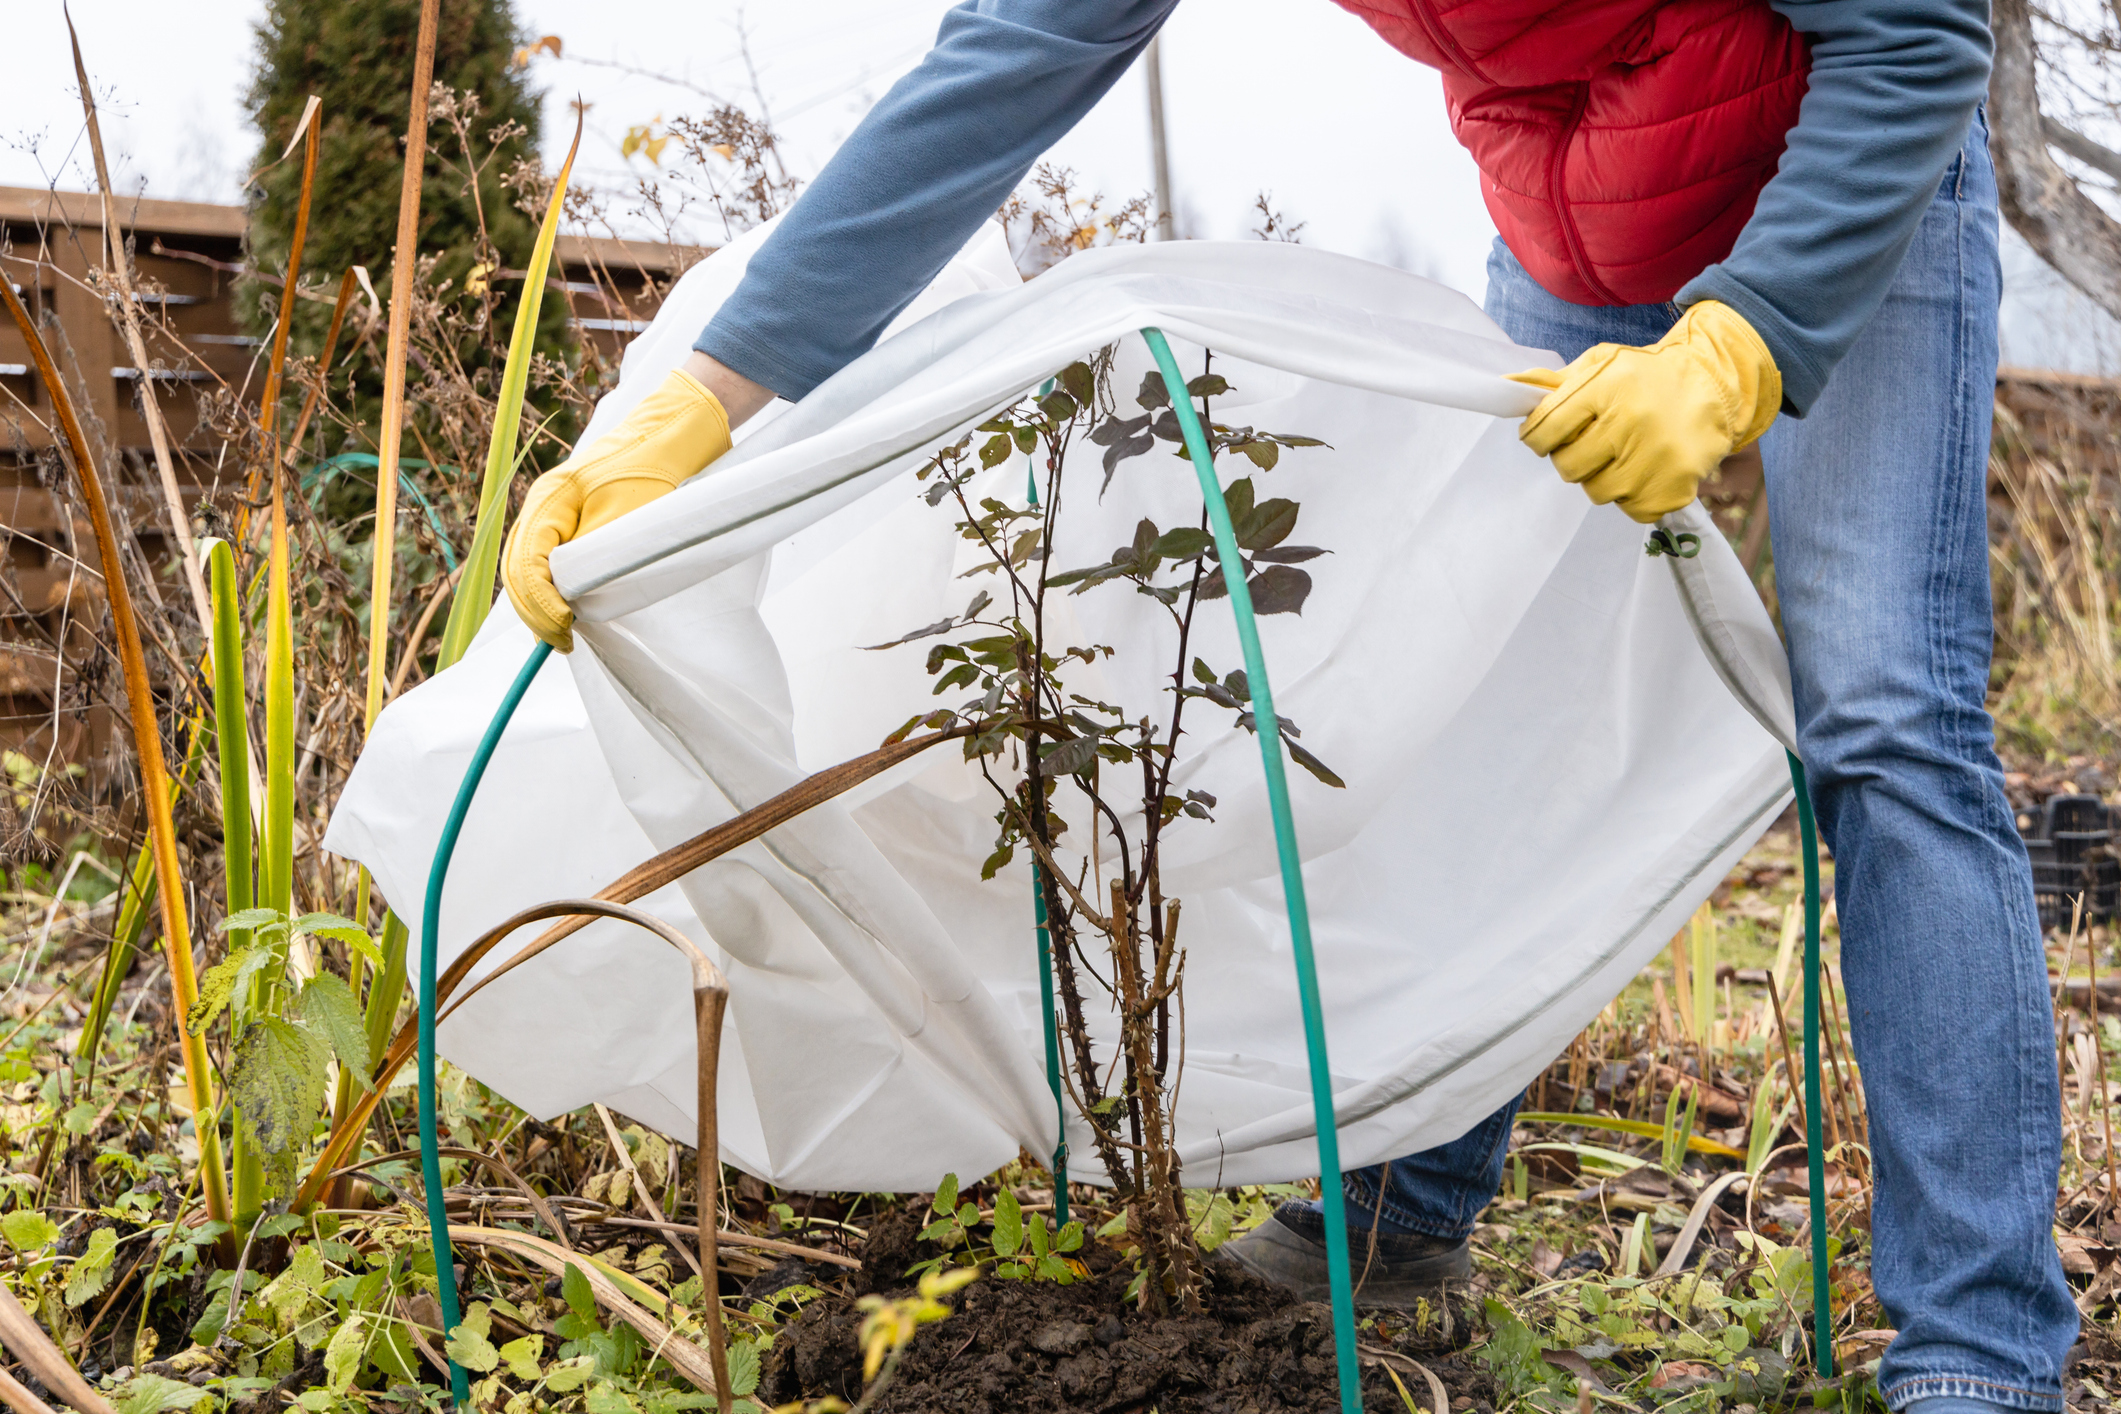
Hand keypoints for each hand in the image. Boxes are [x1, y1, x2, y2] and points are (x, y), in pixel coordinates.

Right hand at [502, 369, 731, 650]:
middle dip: (536, 611)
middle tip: (562, 642)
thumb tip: (571, 598)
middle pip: (518, 569)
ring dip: (538, 604)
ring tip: (559, 636)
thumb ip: (595, 553)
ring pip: (527, 568)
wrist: (667, 437)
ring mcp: (551, 513)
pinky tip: (563, 615)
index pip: (526, 563)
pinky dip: (548, 591)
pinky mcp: (567, 522)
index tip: (565, 628)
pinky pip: (544, 562)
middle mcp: (542, 506)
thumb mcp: (626, 515)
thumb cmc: (652, 471)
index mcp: (549, 499)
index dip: (542, 603)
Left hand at [1507, 300, 1779, 523]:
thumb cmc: (1646, 377)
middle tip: (1590, 444)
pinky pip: (1632, 510)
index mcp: (1607, 387)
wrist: (1714, 383)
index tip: (1545, 436)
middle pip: (1568, 466)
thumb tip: (1509, 387)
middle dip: (1571, 457)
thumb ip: (1555, 382)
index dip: (1537, 437)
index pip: (1545, 428)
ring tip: (1621, 454)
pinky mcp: (1675, 485)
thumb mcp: (1602, 364)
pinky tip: (1644, 470)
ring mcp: (1656, 457)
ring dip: (1602, 477)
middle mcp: (1632, 422)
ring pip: (1598, 491)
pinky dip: (1633, 496)